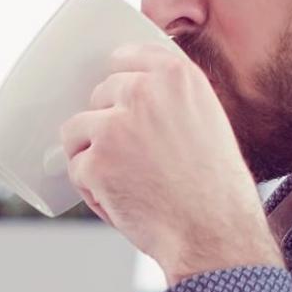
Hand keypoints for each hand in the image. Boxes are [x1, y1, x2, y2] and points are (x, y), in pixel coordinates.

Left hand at [58, 42, 281, 284]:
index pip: (127, 57)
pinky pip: (77, 169)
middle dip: (108, 126)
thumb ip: (170, 99)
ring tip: (128, 182)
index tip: (122, 97)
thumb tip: (127, 93)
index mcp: (177, 76)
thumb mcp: (207, 121)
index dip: (121, 81)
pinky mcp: (94, 162)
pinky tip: (124, 201)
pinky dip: (93, 189)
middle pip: (99, 96)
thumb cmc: (215, 187)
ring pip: (78, 131)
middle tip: (136, 159)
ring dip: (93, 156)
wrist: (214, 234)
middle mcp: (143, 92)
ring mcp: (114, 126)